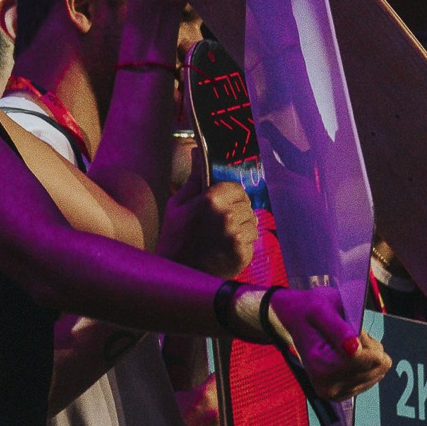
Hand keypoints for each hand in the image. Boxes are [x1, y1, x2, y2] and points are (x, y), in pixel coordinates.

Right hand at [158, 150, 256, 278]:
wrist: (177, 274)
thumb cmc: (174, 237)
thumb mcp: (178, 204)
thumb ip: (194, 178)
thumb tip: (197, 152)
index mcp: (210, 200)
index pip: (237, 188)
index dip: (229, 195)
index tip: (219, 204)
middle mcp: (227, 216)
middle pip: (246, 205)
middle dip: (236, 210)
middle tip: (219, 222)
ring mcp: (237, 237)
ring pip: (252, 223)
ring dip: (241, 227)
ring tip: (222, 237)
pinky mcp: (243, 255)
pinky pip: (251, 242)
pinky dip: (241, 245)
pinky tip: (225, 249)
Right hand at [265, 287, 389, 401]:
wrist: (293, 321)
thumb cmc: (307, 311)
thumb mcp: (320, 308)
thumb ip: (338, 328)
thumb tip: (354, 348)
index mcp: (321, 367)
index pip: (368, 358)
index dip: (364, 338)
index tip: (347, 327)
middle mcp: (328, 387)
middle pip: (377, 366)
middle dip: (367, 346)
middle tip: (345, 334)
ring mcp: (336, 394)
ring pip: (378, 371)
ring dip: (366, 354)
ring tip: (344, 343)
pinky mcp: (344, 395)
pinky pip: (374, 377)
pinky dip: (364, 363)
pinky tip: (347, 355)